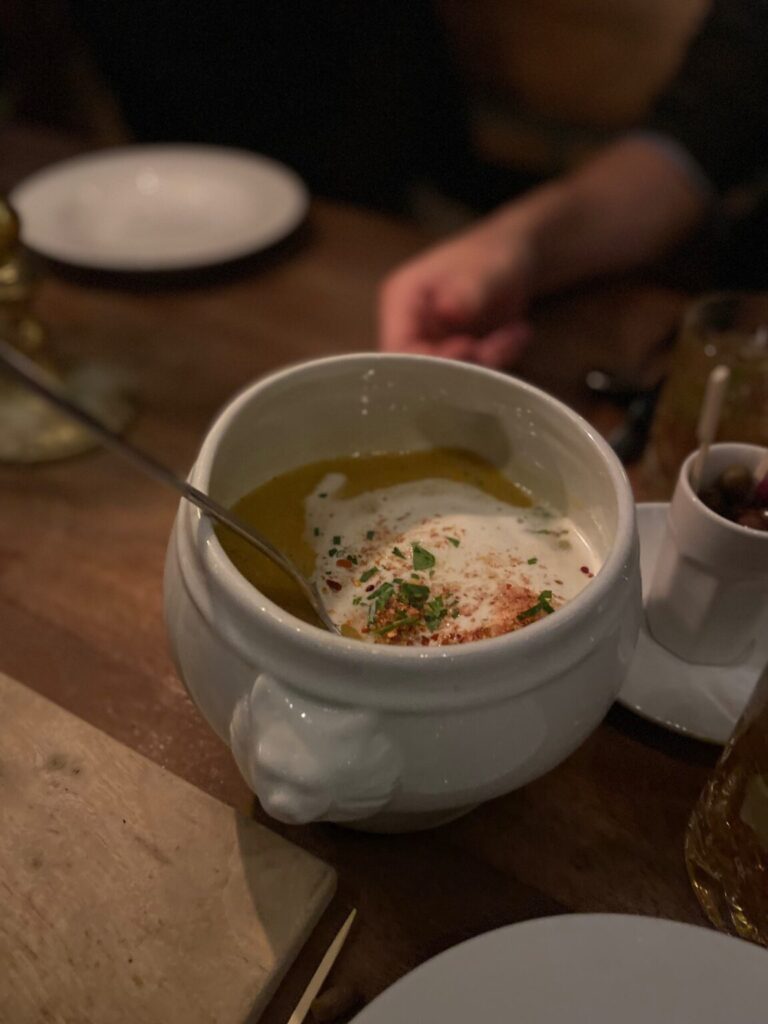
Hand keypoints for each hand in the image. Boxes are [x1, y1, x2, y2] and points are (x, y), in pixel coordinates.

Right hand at [378, 215, 533, 368]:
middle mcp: (410, 328)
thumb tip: (447, 312)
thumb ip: (468, 291)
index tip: (467, 347)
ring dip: (489, 360)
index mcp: (401, 301)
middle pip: (422, 371)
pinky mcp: (455, 357)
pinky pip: (472, 374)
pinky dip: (499, 359)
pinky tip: (518, 334)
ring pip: (452, 376)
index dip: (427, 361)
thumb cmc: (494, 253)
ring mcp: (433, 345)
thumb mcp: (485, 269)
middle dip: (465, 363)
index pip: (397, 349)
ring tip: (515, 332)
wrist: (517, 258)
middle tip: (499, 345)